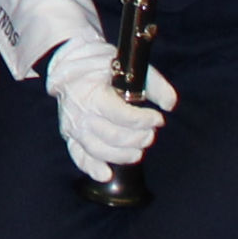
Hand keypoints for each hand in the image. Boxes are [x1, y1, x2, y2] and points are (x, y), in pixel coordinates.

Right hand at [43, 38, 174, 182]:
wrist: (67, 63)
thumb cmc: (101, 65)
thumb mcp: (129, 66)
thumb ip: (154, 84)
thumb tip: (170, 105)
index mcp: (93, 93)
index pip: (122, 116)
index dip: (145, 121)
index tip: (158, 119)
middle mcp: (80, 113)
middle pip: (114, 136)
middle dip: (138, 138)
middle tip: (151, 133)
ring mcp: (73, 126)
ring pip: (99, 151)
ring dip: (123, 155)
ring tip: (139, 150)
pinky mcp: (70, 135)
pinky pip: (78, 156)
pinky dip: (92, 168)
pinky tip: (107, 174)